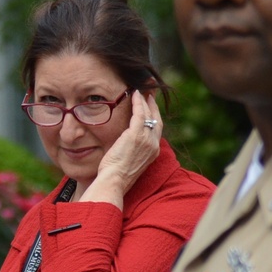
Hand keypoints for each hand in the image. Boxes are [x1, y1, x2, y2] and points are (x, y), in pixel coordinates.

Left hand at [79, 91, 161, 207]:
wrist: (115, 181)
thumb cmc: (117, 176)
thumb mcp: (130, 162)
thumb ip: (132, 150)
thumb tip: (124, 143)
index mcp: (153, 152)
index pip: (156, 130)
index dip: (154, 117)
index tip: (150, 107)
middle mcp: (153, 145)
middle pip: (157, 120)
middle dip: (154, 105)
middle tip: (150, 94)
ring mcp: (146, 139)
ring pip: (149, 114)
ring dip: (145, 101)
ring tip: (142, 91)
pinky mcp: (136, 134)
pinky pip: (139, 113)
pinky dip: (138, 102)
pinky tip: (134, 94)